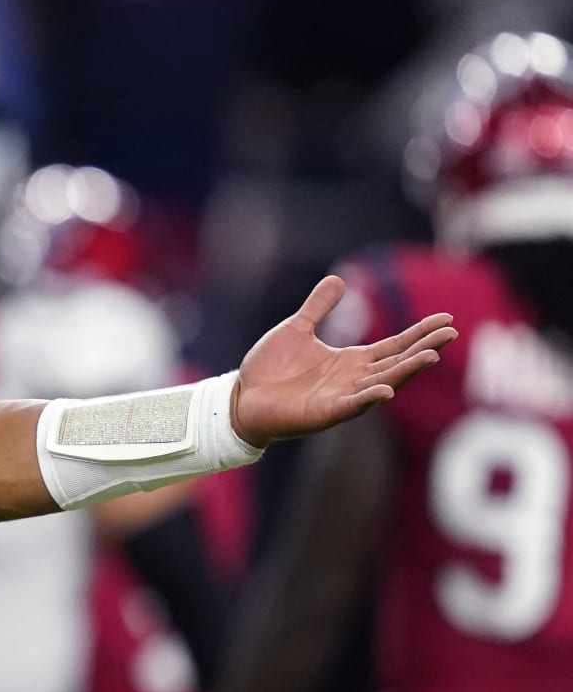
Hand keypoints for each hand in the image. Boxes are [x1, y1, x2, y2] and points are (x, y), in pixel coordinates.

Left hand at [234, 276, 455, 447]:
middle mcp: (353, 380)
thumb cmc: (270, 368)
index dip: (419, 334)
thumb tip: (339, 279)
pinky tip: (386, 390)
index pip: (394, 346)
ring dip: (406, 372)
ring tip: (430, 357)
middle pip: (397, 363)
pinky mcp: (323, 413)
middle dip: (423, 349)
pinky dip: (368, 398)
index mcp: (351, 361)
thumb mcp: (297, 329)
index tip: (447, 320)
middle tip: (450, 334)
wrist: (242, 396)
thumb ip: (319, 307)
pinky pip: (350, 406)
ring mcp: (341, 398)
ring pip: (382, 383)